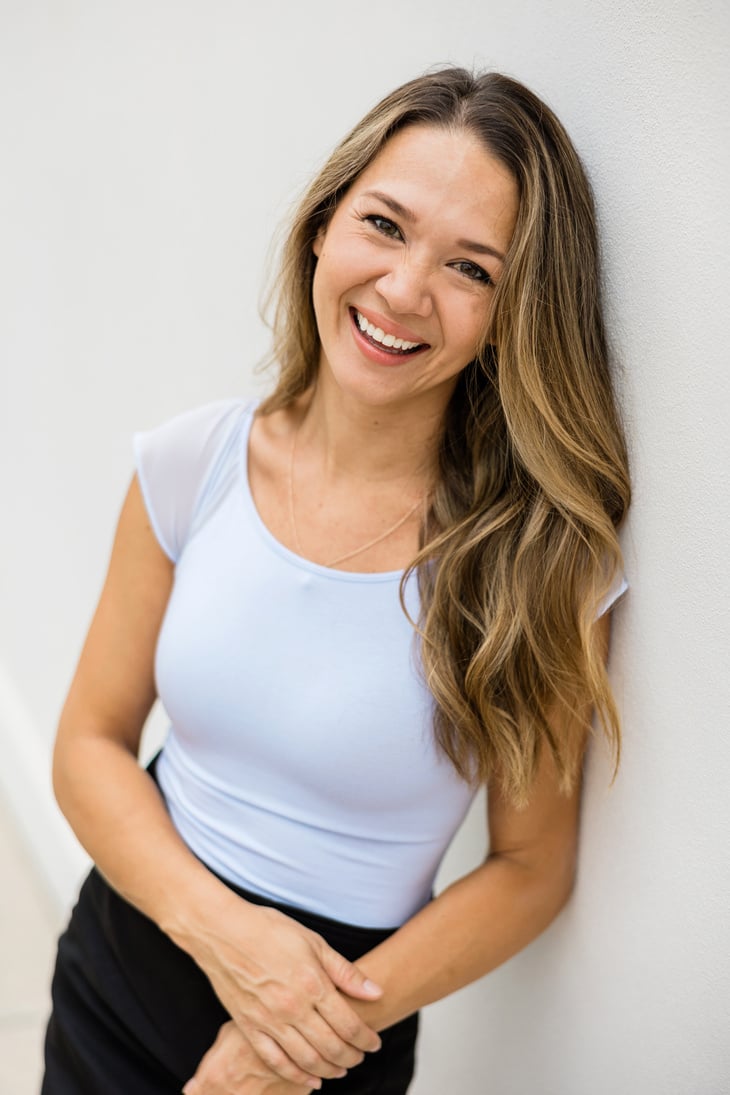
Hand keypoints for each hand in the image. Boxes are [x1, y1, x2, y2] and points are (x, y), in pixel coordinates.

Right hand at [181, 895, 382, 1082]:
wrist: (223, 931)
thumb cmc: (269, 930)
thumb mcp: (313, 942)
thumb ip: (345, 972)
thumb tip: (376, 992)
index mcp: (312, 984)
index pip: (348, 1024)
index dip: (366, 1039)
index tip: (374, 1043)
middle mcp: (293, 1007)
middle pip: (331, 1047)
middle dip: (352, 1057)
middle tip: (361, 1058)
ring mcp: (269, 1020)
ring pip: (306, 1059)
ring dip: (329, 1070)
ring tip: (341, 1070)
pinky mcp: (249, 1027)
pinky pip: (275, 1061)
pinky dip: (296, 1076)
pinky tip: (310, 1080)